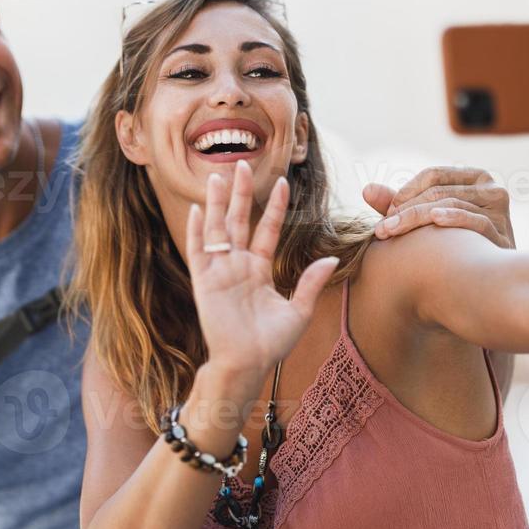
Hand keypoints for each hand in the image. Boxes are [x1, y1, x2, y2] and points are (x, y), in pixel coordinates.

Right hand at [186, 160, 338, 398]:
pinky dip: (197, 231)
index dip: (273, 207)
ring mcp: (220, 272)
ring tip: (217, 175)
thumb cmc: (271, 344)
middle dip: (240, 193)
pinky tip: (197, 209)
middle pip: (238, 220)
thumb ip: (310, 283)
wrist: (247, 365)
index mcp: (259, 270)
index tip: (282, 182)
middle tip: (242, 163)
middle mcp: (238, 266)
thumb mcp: (299, 312)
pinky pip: (198, 251)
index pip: (267, 230)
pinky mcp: (204, 282)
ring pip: (217, 229)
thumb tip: (331, 258)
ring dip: (216, 203)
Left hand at [365, 166, 514, 248]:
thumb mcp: (423, 221)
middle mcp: (491, 189)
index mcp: (474, 178)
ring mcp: (500, 211)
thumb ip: (397, 205)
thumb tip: (366, 189)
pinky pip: (474, 221)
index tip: (385, 213)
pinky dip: (452, 219)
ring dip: (415, 218)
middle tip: (381, 229)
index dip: (405, 191)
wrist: (484, 283)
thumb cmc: (452, 246)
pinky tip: (433, 221)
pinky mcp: (503, 234)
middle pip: (439, 191)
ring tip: (389, 232)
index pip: (434, 175)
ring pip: (451, 205)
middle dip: (405, 209)